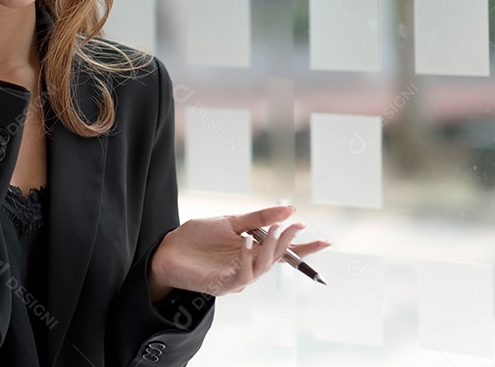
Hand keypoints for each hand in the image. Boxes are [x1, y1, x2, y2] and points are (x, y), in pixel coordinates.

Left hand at [150, 205, 329, 297]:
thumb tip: (290, 210)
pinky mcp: (221, 285)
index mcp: (252, 252)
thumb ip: (259, 218)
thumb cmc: (198, 237)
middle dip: (287, 243)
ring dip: (270, 249)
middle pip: (276, 259)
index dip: (304, 248)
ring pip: (262, 268)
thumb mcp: (232, 221)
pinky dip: (247, 260)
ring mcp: (236, 278)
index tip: (325, 241)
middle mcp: (248, 267)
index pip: (283, 252)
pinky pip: (241, 275)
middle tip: (294, 226)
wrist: (168, 248)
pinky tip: (247, 243)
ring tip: (274, 230)